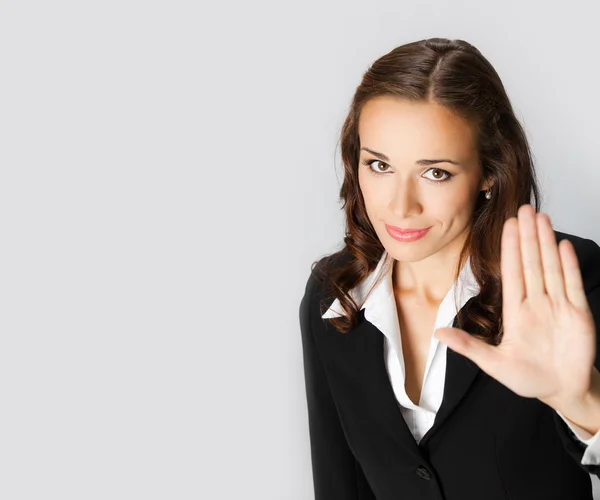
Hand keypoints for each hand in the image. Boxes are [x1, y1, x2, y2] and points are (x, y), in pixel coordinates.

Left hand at [434, 204, 596, 405]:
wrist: (562, 391)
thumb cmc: (528, 378)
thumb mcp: (493, 364)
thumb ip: (468, 347)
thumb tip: (437, 333)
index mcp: (516, 312)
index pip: (512, 272)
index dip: (510, 248)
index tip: (506, 226)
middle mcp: (536, 303)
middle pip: (531, 262)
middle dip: (527, 236)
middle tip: (524, 209)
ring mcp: (558, 306)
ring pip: (551, 267)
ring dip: (546, 243)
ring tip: (542, 218)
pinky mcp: (578, 314)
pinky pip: (571, 285)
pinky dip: (568, 266)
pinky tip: (562, 245)